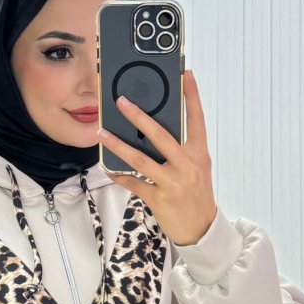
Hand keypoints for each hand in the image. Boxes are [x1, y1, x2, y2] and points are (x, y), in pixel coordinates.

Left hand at [97, 69, 217, 245]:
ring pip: (141, 159)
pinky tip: (108, 168)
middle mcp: (187, 166)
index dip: (192, 96)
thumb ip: (182, 150)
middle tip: (122, 102)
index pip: (197, 120)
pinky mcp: (159, 199)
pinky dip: (119, 176)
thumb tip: (154, 132)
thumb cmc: (197, 195)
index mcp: (199, 154)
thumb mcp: (196, 168)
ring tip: (102, 133)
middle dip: (139, 117)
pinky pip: (134, 183)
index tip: (185, 74)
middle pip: (161, 135)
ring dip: (118, 145)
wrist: (201, 229)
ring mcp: (173, 183)